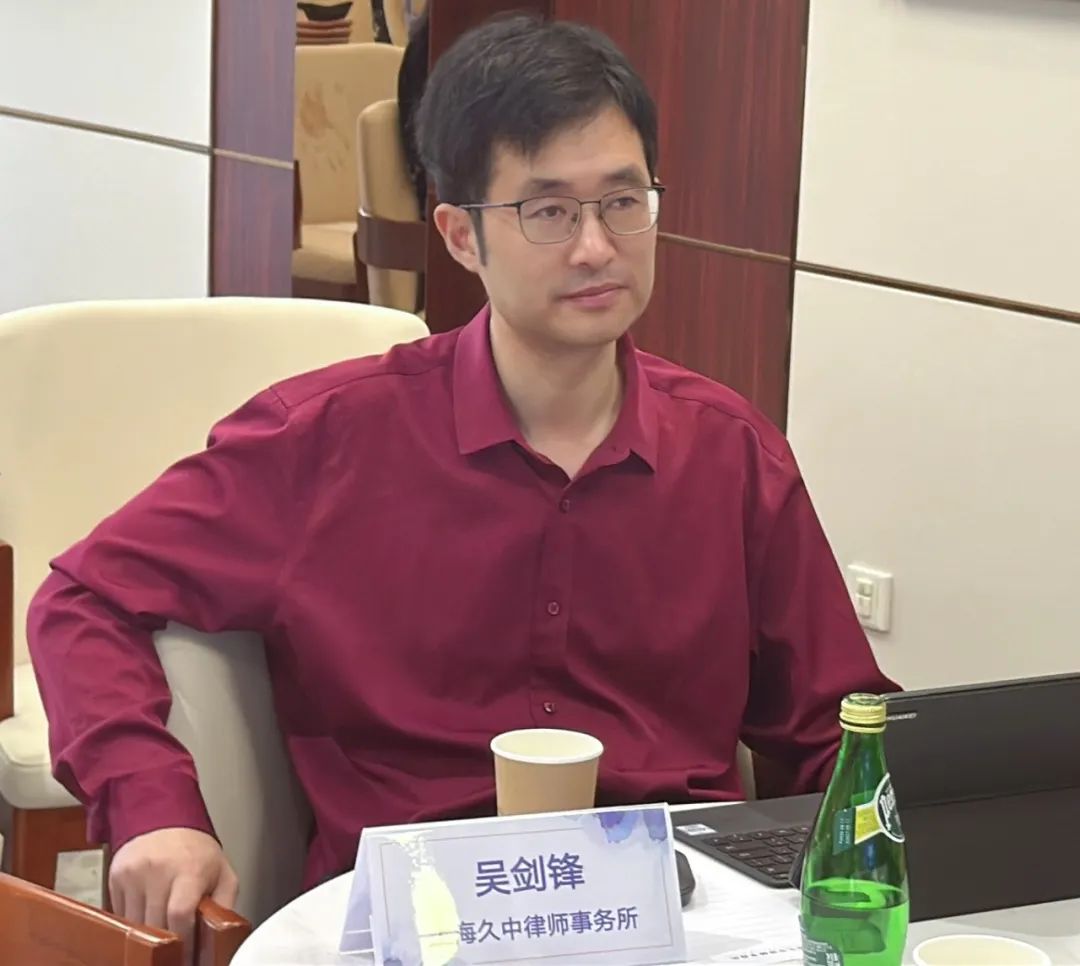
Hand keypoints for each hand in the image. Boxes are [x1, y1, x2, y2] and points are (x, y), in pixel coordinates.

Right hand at [109, 828, 238, 958]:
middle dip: (166, 940)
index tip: (187, 953)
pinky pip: (120, 914)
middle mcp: (159, 869)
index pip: (180, 915)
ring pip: (134, 923)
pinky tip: (147, 911)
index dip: (184, 940)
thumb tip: (221, 935)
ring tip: (162, 925)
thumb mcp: (223, 873)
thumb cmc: (197, 852)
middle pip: (155, 924)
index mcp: (190, 869)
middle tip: (176, 944)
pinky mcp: (116, 876)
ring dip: (148, 931)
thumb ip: (225, 904)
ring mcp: (134, 872)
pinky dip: (133, 920)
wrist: (166, 820)